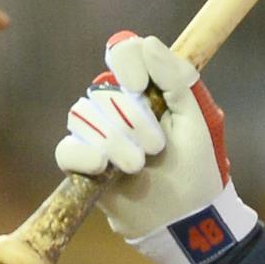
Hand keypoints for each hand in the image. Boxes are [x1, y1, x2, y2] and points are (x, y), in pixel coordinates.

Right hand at [54, 32, 257, 263]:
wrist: (186, 219)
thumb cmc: (197, 169)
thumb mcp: (197, 120)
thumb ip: (176, 79)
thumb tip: (146, 44)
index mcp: (147, 90)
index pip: (123, 52)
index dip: (126, 61)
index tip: (139, 84)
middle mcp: (118, 107)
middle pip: (103, 89)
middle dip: (132, 119)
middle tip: (156, 147)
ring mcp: (98, 136)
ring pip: (82, 115)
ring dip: (113, 141)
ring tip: (138, 165)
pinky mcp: (83, 167)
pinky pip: (67, 149)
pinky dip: (84, 155)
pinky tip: (104, 168)